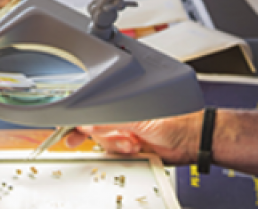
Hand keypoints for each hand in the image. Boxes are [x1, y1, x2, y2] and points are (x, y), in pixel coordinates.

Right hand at [65, 111, 201, 164]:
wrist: (192, 141)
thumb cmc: (174, 120)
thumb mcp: (138, 119)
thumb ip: (111, 121)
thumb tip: (89, 123)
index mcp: (122, 104)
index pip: (93, 109)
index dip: (77, 118)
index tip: (65, 126)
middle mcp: (123, 117)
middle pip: (96, 128)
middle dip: (102, 135)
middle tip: (96, 139)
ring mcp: (127, 132)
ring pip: (106, 143)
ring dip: (116, 145)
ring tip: (132, 143)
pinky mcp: (133, 148)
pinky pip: (116, 154)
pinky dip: (123, 153)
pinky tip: (137, 149)